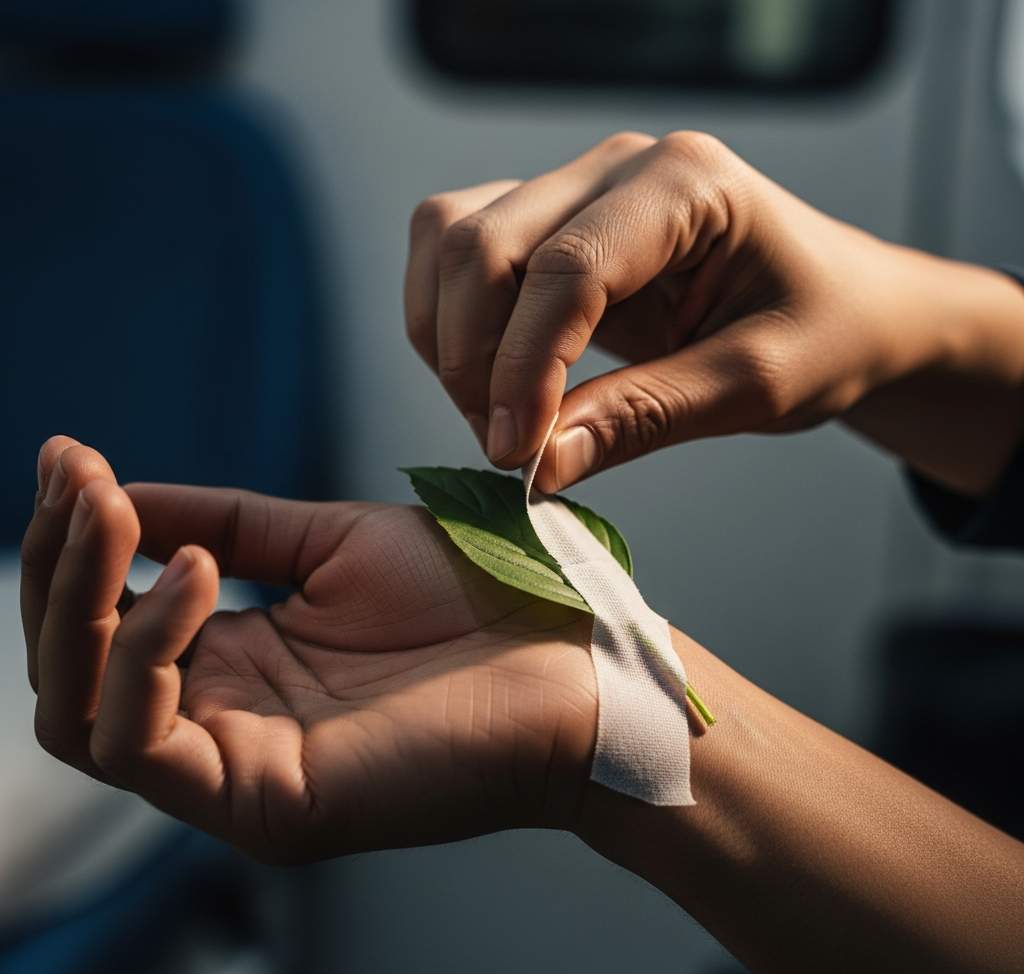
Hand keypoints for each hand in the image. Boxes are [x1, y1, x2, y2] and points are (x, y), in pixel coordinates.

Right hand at [21, 437, 595, 861]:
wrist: (569, 651)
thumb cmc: (473, 595)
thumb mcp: (333, 542)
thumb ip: (229, 526)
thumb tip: (118, 496)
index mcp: (238, 664)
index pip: (107, 620)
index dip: (77, 540)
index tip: (69, 456)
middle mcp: (223, 722)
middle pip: (72, 668)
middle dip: (60, 566)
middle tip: (77, 480)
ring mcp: (236, 770)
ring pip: (79, 711)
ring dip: (79, 603)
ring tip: (116, 516)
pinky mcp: (263, 801)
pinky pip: (141, 742)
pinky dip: (144, 648)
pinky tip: (193, 574)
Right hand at [405, 131, 1023, 492]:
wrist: (838, 307)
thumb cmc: (821, 333)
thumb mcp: (754, 386)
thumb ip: (644, 418)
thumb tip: (541, 466)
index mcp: (687, 184)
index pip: (569, 267)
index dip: (525, 368)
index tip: (516, 454)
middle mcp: (618, 169)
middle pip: (485, 243)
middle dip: (474, 359)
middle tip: (507, 449)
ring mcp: (575, 187)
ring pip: (450, 238)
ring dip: (447, 339)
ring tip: (495, 418)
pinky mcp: (547, 221)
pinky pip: (453, 249)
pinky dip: (446, 320)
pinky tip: (488, 379)